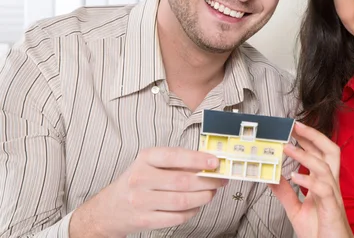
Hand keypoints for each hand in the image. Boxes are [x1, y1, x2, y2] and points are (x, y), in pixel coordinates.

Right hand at [70, 147, 226, 236]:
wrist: (109, 209)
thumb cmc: (138, 182)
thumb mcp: (151, 164)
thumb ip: (177, 162)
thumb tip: (208, 163)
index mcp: (144, 159)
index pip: (174, 156)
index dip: (198, 159)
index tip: (215, 161)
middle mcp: (140, 179)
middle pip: (182, 181)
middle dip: (207, 181)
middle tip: (220, 180)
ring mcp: (141, 201)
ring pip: (182, 201)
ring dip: (203, 197)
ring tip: (211, 193)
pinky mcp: (144, 220)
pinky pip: (176, 217)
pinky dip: (192, 211)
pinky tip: (196, 205)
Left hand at [269, 122, 352, 237]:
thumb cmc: (320, 232)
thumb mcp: (297, 210)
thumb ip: (285, 193)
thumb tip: (272, 178)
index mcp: (324, 184)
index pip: (320, 154)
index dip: (309, 139)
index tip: (294, 128)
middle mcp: (331, 186)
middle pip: (331, 152)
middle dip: (314, 136)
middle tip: (296, 127)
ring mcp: (334, 196)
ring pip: (325, 167)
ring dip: (305, 156)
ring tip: (287, 149)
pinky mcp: (333, 209)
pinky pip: (324, 190)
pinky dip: (309, 181)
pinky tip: (295, 177)